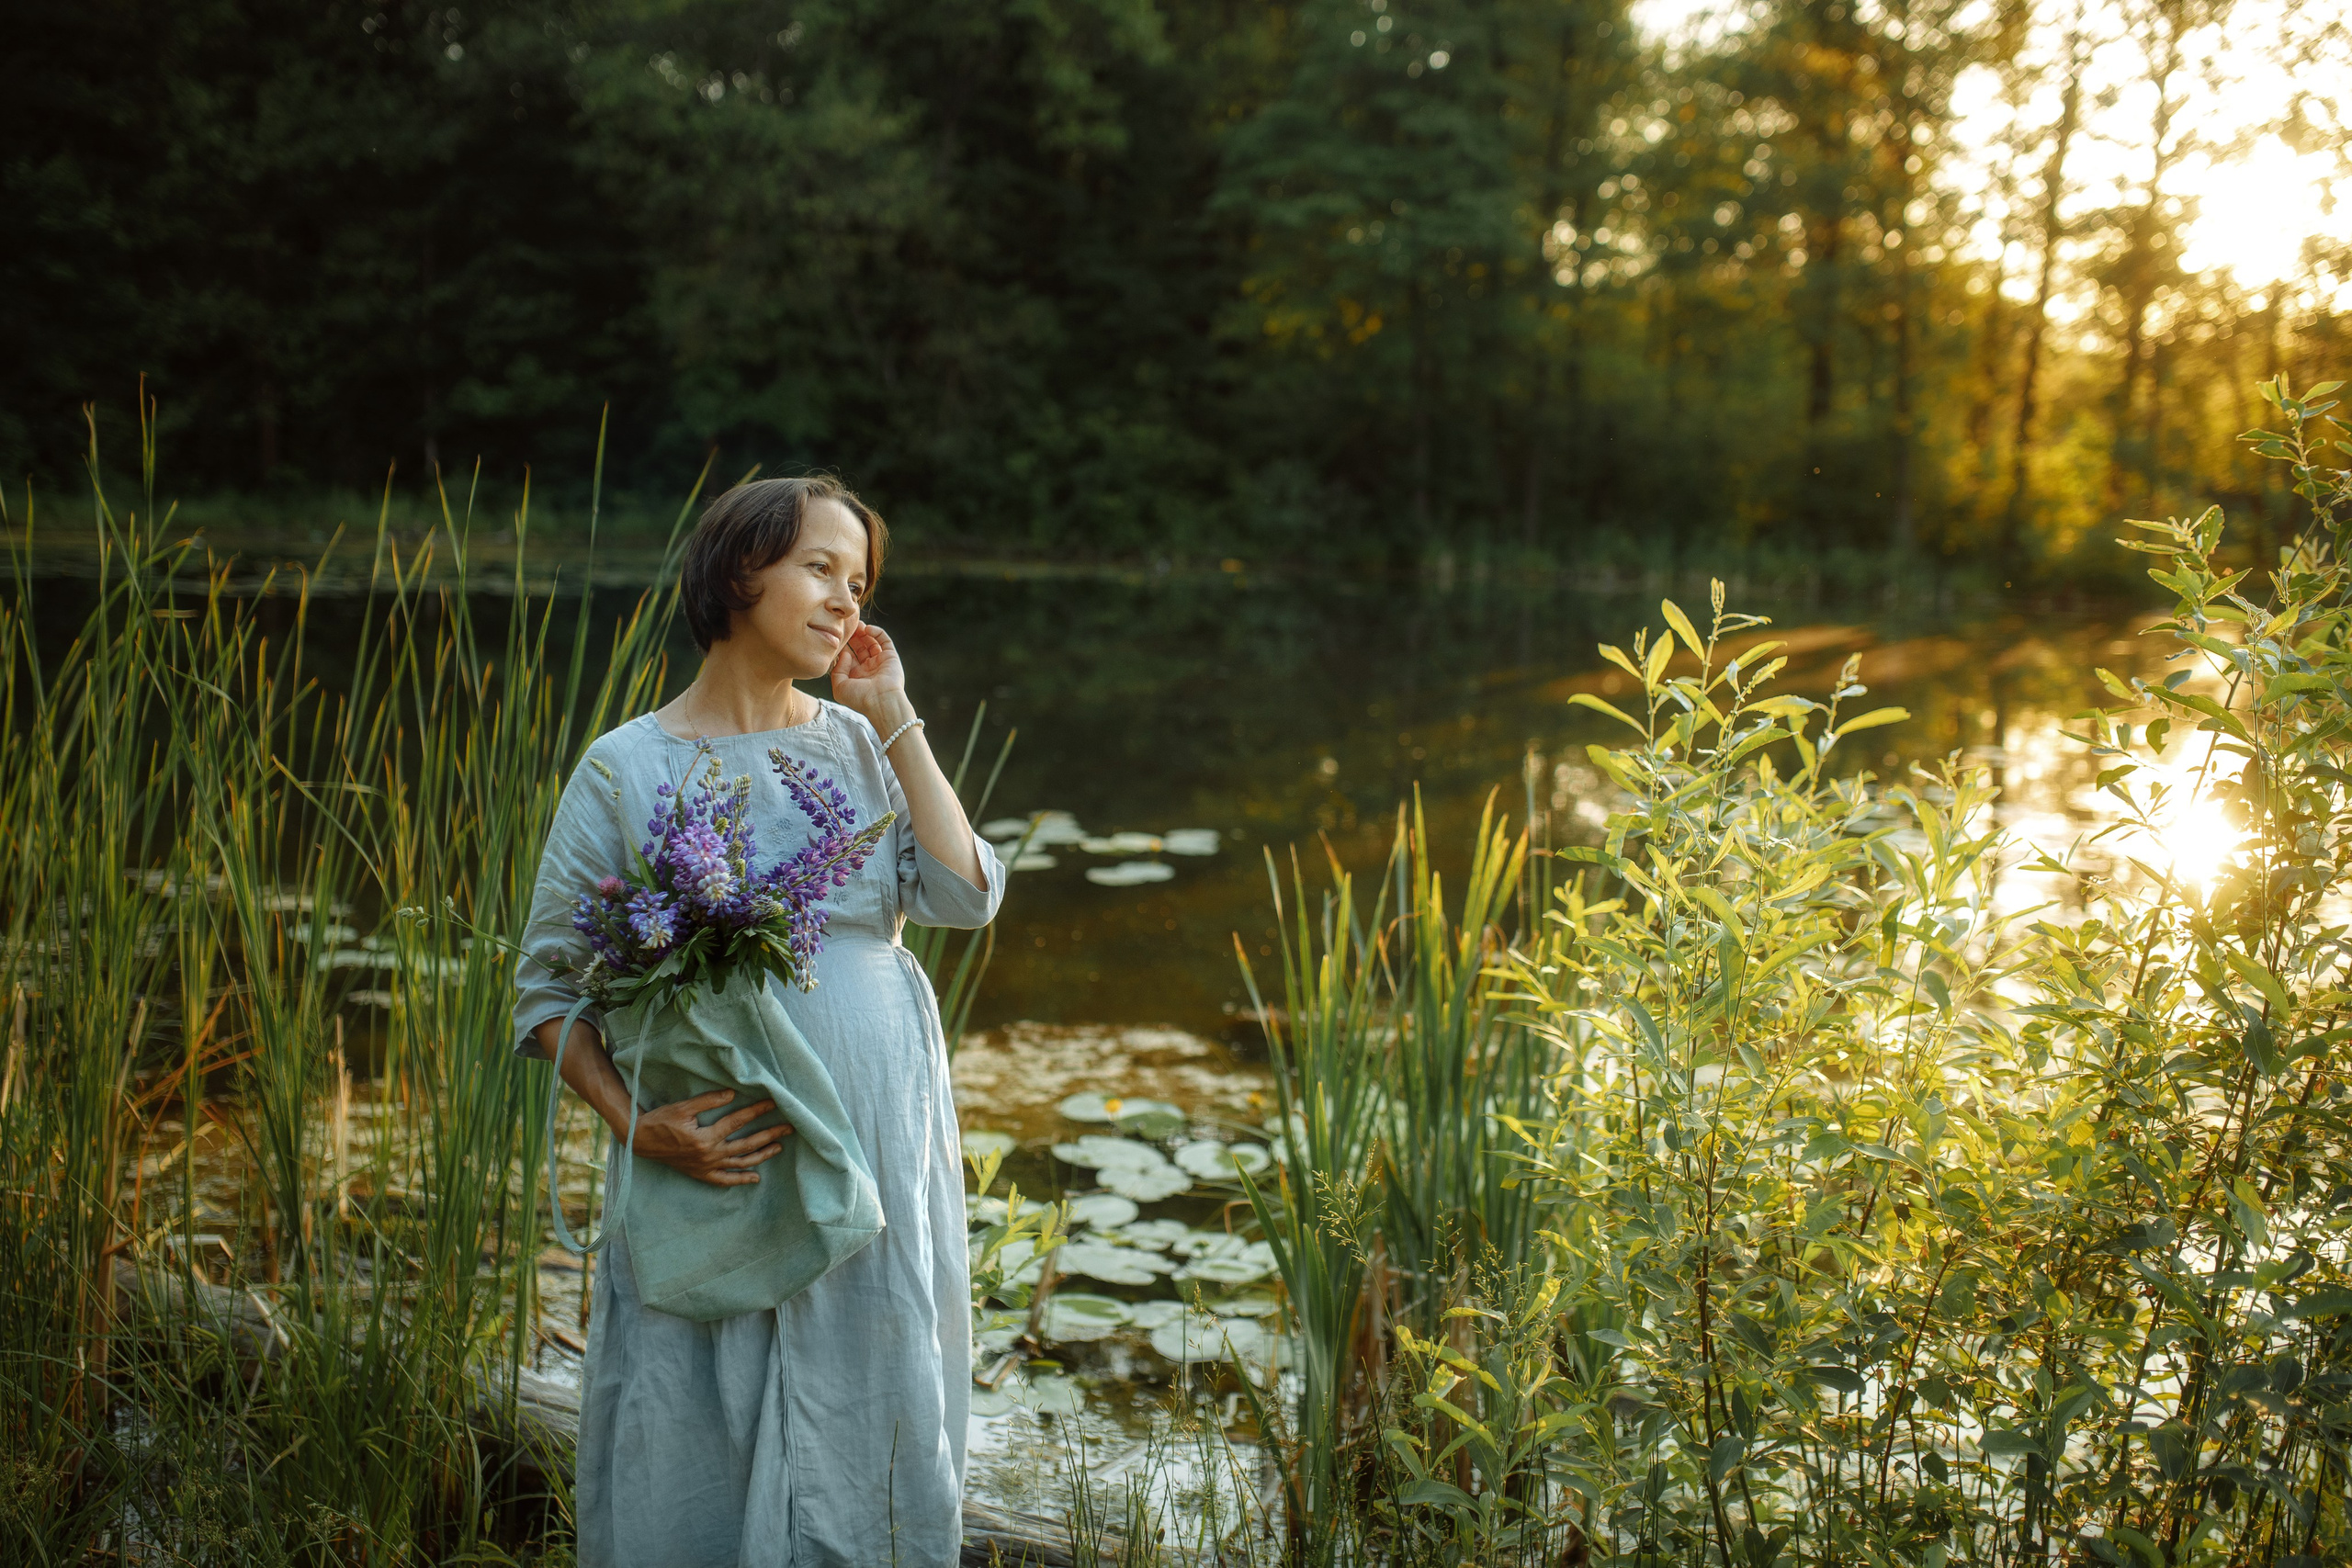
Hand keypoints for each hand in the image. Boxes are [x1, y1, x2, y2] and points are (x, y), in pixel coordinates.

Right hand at [628, 1090, 791, 1187]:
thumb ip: (709, 1101)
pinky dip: (740, 1180)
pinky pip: (724, 1180)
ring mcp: (706, 1167)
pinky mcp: (701, 1174)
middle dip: (770, 1135)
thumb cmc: (662, 1120)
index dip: (757, 1111)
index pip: (738, 1121)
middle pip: (747, 1145)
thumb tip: (732, 1093)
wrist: (642, 1141)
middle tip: (789, 1127)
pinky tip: (755, 1179)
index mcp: (705, 1138)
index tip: (773, 1103)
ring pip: (740, 1163)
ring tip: (779, 1147)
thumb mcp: (684, 1107)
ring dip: (761, 1156)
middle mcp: (709, 1155)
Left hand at [829, 623, 908, 725]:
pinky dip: (877, 632)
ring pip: (871, 642)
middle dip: (853, 637)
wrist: (882, 702)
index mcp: (856, 676)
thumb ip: (837, 669)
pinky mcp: (891, 657)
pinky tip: (867, 629)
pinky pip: (884, 640)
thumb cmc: (860, 698)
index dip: (842, 645)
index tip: (836, 637)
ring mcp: (880, 662)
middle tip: (846, 627)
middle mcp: (868, 668)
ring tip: (857, 624)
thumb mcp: (839, 687)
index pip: (848, 656)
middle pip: (860, 647)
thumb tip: (845, 653)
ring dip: (864, 632)